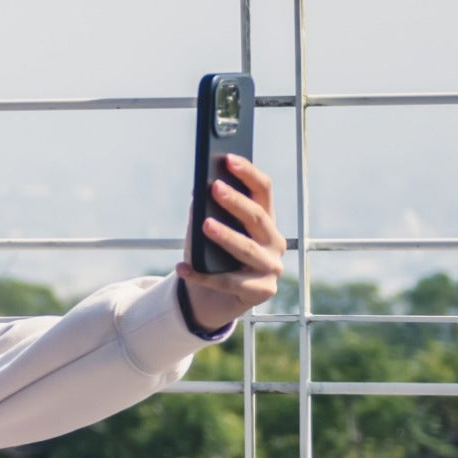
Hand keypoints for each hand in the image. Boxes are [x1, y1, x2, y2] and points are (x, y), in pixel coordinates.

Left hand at [177, 151, 285, 336]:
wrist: (212, 299)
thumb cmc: (211, 257)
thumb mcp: (205, 232)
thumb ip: (206, 212)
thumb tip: (199, 193)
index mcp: (265, 220)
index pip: (263, 190)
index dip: (248, 173)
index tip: (228, 158)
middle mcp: (274, 242)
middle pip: (258, 217)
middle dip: (236, 202)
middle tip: (214, 188)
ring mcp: (271, 268)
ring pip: (247, 249)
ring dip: (226, 236)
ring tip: (205, 224)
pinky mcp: (261, 292)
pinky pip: (228, 282)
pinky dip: (202, 275)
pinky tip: (182, 267)